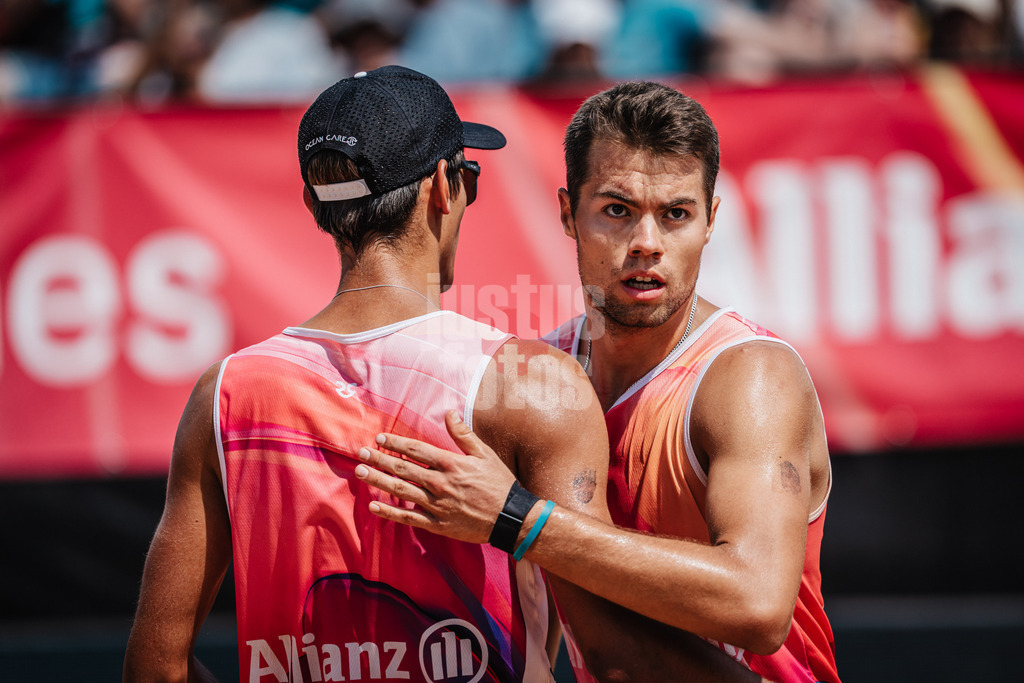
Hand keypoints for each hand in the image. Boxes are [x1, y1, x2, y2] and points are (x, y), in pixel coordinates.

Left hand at [355, 409, 516, 544]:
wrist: (510, 518)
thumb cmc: (499, 483)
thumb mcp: (485, 454)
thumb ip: (464, 434)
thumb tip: (449, 412)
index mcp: (450, 464)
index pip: (415, 450)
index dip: (395, 443)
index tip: (379, 438)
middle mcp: (439, 483)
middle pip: (402, 469)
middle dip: (379, 459)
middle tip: (360, 453)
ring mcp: (436, 505)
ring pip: (400, 491)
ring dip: (378, 480)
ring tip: (360, 472)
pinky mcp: (437, 524)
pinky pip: (408, 518)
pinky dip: (389, 512)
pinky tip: (373, 505)